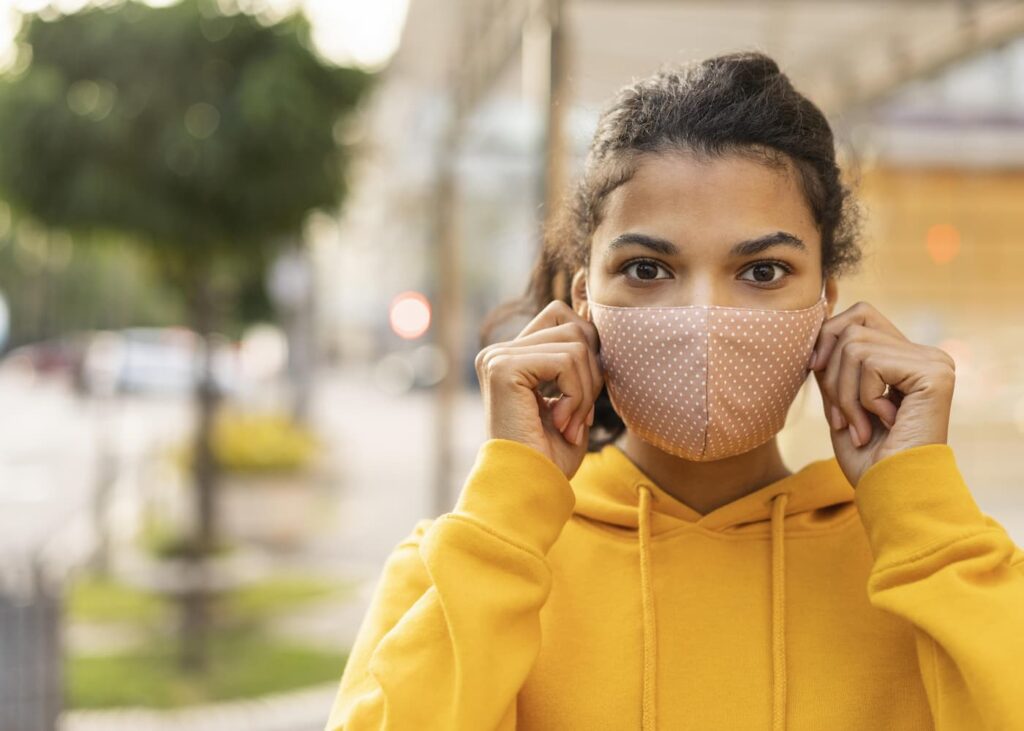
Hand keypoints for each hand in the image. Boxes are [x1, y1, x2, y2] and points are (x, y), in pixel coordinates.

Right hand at [474, 300, 603, 478]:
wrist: (528, 491)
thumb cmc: (551, 457)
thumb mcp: (573, 400)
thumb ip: (579, 360)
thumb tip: (593, 316)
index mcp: (512, 357)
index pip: (564, 318)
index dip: (588, 355)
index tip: (580, 404)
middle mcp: (499, 351)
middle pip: (574, 327)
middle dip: (591, 375)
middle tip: (578, 418)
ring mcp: (498, 356)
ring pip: (576, 343)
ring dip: (585, 391)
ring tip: (569, 424)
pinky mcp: (503, 367)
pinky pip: (566, 360)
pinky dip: (576, 395)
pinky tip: (561, 423)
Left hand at [809, 301, 955, 486]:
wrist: (893, 492)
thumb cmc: (867, 458)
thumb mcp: (840, 402)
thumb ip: (835, 365)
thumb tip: (816, 330)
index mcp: (907, 359)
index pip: (859, 315)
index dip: (827, 340)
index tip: (814, 373)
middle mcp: (926, 355)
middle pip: (852, 326)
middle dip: (831, 374)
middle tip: (840, 418)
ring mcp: (934, 362)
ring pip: (854, 346)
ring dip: (844, 394)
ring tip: (860, 427)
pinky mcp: (934, 373)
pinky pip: (870, 363)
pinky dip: (861, 398)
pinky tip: (883, 423)